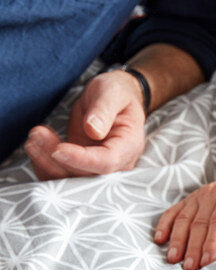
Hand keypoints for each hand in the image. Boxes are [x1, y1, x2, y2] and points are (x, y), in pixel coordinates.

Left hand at [25, 70, 146, 179]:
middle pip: (85, 176)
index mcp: (128, 146)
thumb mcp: (112, 92)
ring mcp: (97, 167)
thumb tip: (93, 130)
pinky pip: (62, 173)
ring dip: (47, 162)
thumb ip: (104, 109)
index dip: (81, 159)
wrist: (113, 100)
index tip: (58, 149)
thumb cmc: (116, 94)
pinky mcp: (81, 166)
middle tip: (37, 136)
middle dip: (56, 161)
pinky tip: (35, 145)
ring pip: (70, 177)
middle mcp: (116, 164)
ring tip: (34, 138)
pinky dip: (44, 163)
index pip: (106, 162)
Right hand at [154, 128, 215, 269]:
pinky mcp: (192, 199)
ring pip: (184, 219)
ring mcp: (200, 195)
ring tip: (174, 260)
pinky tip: (159, 239)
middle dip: (193, 248)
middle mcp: (213, 193)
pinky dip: (165, 224)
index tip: (208, 261)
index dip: (213, 242)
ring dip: (178, 240)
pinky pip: (174, 211)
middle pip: (199, 224)